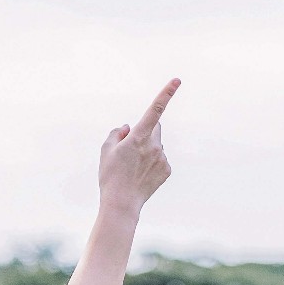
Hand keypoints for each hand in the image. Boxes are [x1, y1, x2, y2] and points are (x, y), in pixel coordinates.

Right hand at [98, 78, 178, 211]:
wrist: (122, 204)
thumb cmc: (111, 176)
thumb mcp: (106, 150)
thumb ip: (116, 133)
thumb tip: (127, 128)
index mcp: (139, 137)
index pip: (155, 110)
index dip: (166, 93)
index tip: (177, 80)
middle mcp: (154, 146)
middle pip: (155, 127)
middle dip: (146, 130)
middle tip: (132, 147)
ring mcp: (162, 158)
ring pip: (157, 145)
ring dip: (148, 149)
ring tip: (134, 167)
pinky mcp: (167, 170)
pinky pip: (161, 159)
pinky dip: (153, 162)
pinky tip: (141, 174)